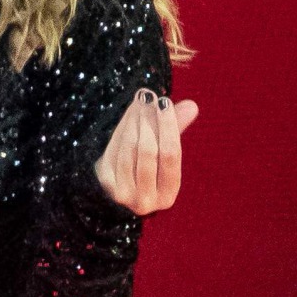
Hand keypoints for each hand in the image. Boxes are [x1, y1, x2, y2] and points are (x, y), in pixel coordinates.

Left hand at [94, 90, 197, 215]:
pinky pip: (114, 151)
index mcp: (168, 195)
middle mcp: (147, 200)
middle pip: (150, 151)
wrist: (107, 188)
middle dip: (150, 120)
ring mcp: (124, 194)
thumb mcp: (160, 154)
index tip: (165, 102)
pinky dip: (122, 129)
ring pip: (130, 149)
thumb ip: (175, 131)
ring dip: (135, 121)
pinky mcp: (105, 185)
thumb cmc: (142, 167)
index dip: (168, 127)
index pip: (171, 155)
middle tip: (150, 96)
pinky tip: (129, 115)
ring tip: (140, 100)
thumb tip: (191, 106)